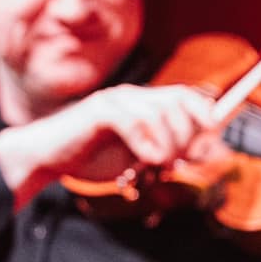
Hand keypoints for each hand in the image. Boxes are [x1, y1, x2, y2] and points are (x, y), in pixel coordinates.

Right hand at [0, 84, 216, 199]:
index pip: (185, 95)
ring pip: (158, 113)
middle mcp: (132, 96)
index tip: (214, 136)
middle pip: (177, 103)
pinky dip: (145, 143)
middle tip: (180, 162)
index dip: (205, 113)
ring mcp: (114, 101)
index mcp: (143, 103)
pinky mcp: (98, 112)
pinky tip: (146, 161)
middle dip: (187, 135)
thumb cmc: (91, 158)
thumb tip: (209, 155)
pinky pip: (132, 121)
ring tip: (158, 166)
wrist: (46, 157)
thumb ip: (170, 153)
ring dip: (167, 145)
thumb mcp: (137, 157)